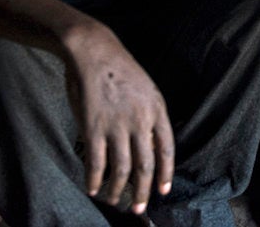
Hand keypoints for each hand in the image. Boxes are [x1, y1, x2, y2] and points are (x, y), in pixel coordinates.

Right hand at [65, 27, 174, 214]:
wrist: (94, 51)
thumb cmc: (120, 70)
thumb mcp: (146, 90)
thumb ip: (150, 117)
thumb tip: (149, 147)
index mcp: (157, 109)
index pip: (167, 149)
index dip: (166, 174)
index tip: (163, 191)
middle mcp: (140, 120)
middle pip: (145, 165)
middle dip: (142, 191)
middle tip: (138, 209)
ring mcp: (116, 124)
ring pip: (121, 169)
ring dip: (117, 190)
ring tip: (113, 201)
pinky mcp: (92, 127)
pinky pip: (96, 162)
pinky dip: (94, 180)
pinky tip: (92, 188)